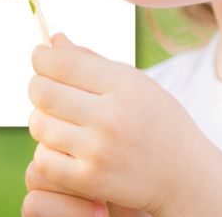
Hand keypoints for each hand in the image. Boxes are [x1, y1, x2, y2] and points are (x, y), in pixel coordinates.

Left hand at [27, 32, 205, 214]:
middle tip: (44, 86)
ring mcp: (99, 151)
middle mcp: (110, 117)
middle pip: (44, 92)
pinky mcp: (91, 181)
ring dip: (41, 118)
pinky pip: (44, 159)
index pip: (62, 64)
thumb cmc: (158, 121)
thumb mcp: (136, 82)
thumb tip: (53, 41)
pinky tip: (61, 146)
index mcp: (123, 86)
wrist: (185, 175)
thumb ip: (92, 61)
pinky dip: (46, 151)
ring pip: (39, 125)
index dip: (41, 57)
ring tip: (56, 117)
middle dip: (37, 85)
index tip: (40, 56)